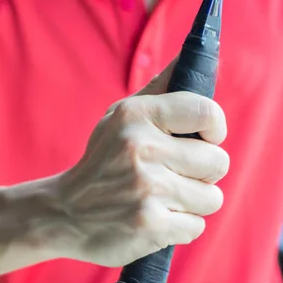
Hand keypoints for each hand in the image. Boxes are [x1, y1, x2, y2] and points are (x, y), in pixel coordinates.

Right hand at [55, 61, 228, 266]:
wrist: (64, 213)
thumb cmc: (103, 161)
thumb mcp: (120, 118)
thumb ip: (160, 89)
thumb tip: (190, 54)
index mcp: (136, 116)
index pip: (207, 112)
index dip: (215, 129)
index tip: (207, 138)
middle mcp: (142, 149)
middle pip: (218, 162)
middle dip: (204, 173)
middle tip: (176, 174)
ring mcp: (147, 189)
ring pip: (212, 198)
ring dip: (193, 202)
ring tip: (164, 198)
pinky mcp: (150, 225)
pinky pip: (196, 227)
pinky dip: (181, 227)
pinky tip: (156, 218)